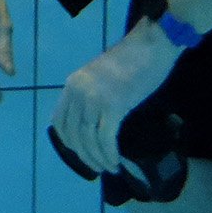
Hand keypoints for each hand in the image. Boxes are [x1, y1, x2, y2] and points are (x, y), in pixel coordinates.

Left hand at [51, 20, 183, 174]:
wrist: (152, 45)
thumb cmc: (132, 60)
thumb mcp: (100, 77)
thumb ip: (91, 96)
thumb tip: (91, 123)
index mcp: (72, 84)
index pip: (59, 121)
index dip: (67, 142)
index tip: (80, 153)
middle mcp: (78, 92)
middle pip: (73, 134)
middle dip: (84, 155)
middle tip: (97, 166)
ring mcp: (94, 98)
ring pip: (89, 139)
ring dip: (98, 158)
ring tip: (108, 168)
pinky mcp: (113, 104)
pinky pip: (105, 138)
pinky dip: (109, 154)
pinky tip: (116, 163)